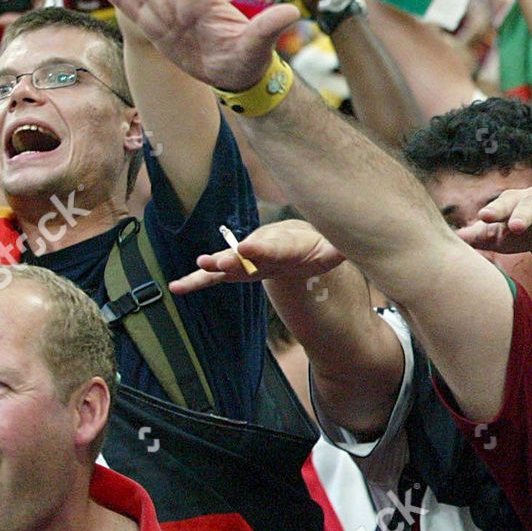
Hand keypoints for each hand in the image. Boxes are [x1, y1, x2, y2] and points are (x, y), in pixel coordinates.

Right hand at [168, 219, 344, 292]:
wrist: (300, 242)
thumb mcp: (333, 248)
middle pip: (246, 254)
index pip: (274, 246)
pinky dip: (197, 281)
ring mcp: (248, 259)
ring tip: (198, 267)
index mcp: (286, 243)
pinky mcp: (238, 270)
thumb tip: (355, 245)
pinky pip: (215, 277)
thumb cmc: (317, 246)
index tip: (248, 247)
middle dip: (232, 257)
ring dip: (213, 265)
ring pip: (228, 262)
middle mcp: (262, 248)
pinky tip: (177, 288)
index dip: (262, 247)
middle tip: (215, 261)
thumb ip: (341, 248)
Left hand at [457, 187, 531, 254]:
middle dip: (521, 215)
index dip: (494, 211)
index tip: (484, 217)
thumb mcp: (500, 234)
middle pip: (527, 206)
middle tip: (515, 226)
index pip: (502, 205)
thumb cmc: (521, 228)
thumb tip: (452, 239)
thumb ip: (479, 235)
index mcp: (512, 202)